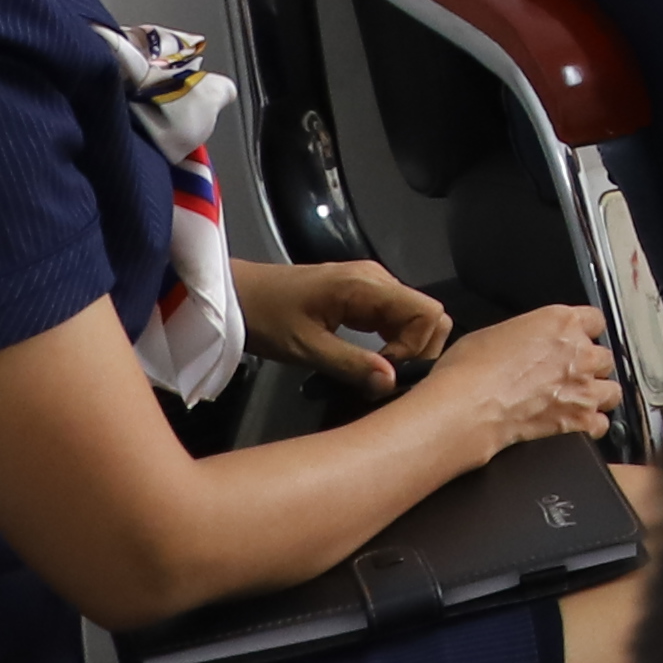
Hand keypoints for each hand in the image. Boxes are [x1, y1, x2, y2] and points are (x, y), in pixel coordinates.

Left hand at [235, 259, 446, 398]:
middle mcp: (378, 279)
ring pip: (414, 318)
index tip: (385, 370)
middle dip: (417, 349)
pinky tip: (368, 358)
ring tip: (372, 369)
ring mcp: (371, 285)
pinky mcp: (362, 295)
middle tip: (382, 374)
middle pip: (429, 315)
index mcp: (367, 286)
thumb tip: (392, 382)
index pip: (429, 312)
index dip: (418, 347)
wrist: (233, 294)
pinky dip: (392, 341)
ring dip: (404, 347)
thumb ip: (351, 364)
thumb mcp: (305, 347)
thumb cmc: (264, 316)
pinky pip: (394, 318)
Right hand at [424, 302, 622, 453]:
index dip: (585, 333)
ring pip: (612, 391)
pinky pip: (602, 424)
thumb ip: (525, 335)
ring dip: (597, 396)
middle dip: (589, 367)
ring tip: (577, 402)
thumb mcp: (493, 334)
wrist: (466, 408)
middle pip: (604, 357)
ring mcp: (584, 387)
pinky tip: (576, 426)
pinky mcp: (580, 419)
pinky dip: (591, 426)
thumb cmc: (469, 371)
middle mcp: (580, 352)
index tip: (577, 342)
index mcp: (560, 323)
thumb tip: (526, 344)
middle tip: (569, 376)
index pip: (594, 320)